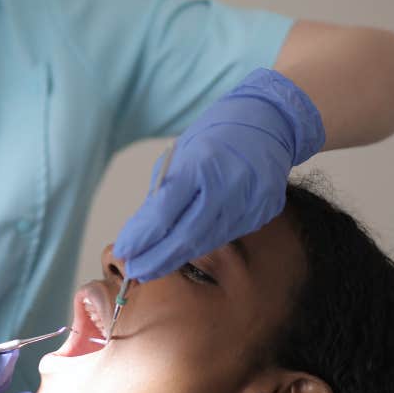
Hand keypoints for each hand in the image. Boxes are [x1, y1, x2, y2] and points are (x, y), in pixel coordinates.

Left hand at [114, 68, 324, 281]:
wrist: (271, 120)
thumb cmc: (217, 134)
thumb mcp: (182, 154)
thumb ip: (164, 192)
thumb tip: (142, 232)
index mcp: (201, 163)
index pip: (165, 211)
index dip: (142, 236)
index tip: (123, 252)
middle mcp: (229, 185)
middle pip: (187, 236)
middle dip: (157, 258)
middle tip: (135, 272)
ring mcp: (251, 201)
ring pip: (207, 240)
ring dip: (177, 257)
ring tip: (152, 266)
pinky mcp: (264, 211)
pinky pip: (227, 234)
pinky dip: (202, 243)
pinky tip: (185, 250)